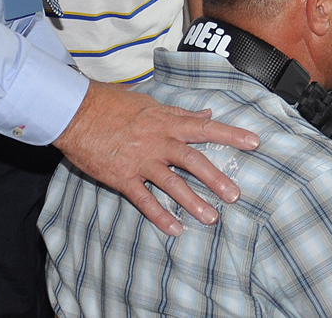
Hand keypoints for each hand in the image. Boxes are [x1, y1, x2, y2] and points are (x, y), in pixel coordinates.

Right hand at [53, 80, 259, 235]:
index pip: (205, 128)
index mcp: (167, 122)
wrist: (76, 113)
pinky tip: (175, 228)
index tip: (254, 142)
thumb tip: (207, 113)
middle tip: (235, 195)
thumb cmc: (113, 104)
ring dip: (193, 201)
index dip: (231, 135)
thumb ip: (179, 112)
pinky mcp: (122, 177)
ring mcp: (140, 161)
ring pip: (172, 184)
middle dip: (216, 178)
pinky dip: (159, 215)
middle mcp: (158, 142)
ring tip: (211, 218)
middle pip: (193, 160)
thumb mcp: (150, 103)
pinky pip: (144, 199)